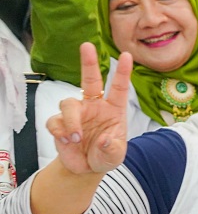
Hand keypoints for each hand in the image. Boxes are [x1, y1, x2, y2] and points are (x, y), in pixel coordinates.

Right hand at [46, 43, 131, 174]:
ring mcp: (76, 113)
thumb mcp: (115, 156)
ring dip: (71, 121)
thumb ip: (112, 149)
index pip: (119, 88)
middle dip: (88, 62)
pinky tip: (67, 141)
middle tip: (87, 46)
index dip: (123, 72)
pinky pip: (55, 121)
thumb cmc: (106, 155)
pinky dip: (60, 131)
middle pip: (90, 79)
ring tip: (76, 137)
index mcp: (113, 109)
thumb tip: (105, 140)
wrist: (87, 168)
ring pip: (68, 103)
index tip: (127, 55)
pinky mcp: (60, 123)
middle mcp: (94, 106)